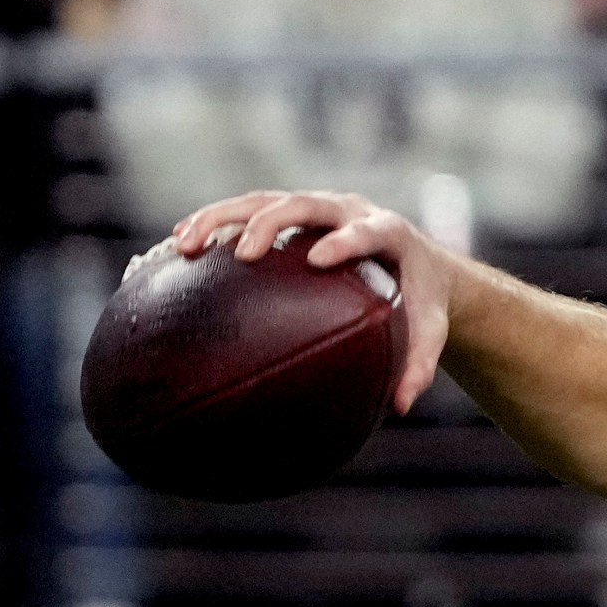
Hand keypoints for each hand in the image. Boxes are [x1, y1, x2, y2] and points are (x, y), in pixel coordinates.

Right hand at [173, 190, 458, 414]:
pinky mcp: (290, 211)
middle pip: (304, 204)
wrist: (418, 261)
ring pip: (263, 200)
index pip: (366, 232)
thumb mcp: (430, 331)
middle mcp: (349, 210)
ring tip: (183, 245)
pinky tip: (176, 248)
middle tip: (243, 254)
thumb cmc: (421, 301)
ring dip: (220, 218)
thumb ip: (420, 365)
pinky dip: (212, 224)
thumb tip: (400, 406)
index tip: (317, 258)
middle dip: (270, 223)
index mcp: (389, 233)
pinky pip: (246, 210)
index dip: (344, 241)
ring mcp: (316, 207)